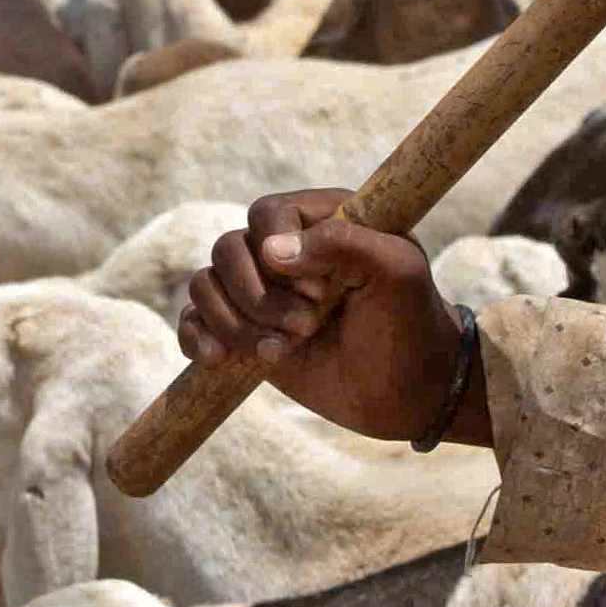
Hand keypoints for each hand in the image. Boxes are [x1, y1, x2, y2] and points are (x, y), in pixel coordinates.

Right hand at [174, 190, 471, 445]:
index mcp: (322, 219)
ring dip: (234, 322)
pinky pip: (194, 320)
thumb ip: (343, 244)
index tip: (321, 292)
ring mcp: (261, 291)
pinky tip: (219, 359)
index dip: (279, 252)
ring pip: (206, 284)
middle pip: (229, 250)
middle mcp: (285, 250)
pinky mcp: (245, 331)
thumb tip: (268, 249)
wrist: (410, 392)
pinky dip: (196, 336)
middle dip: (258, 297)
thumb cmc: (411, 323)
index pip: (266, 214)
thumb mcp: (396, 273)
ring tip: (278, 354)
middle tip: (305, 330)